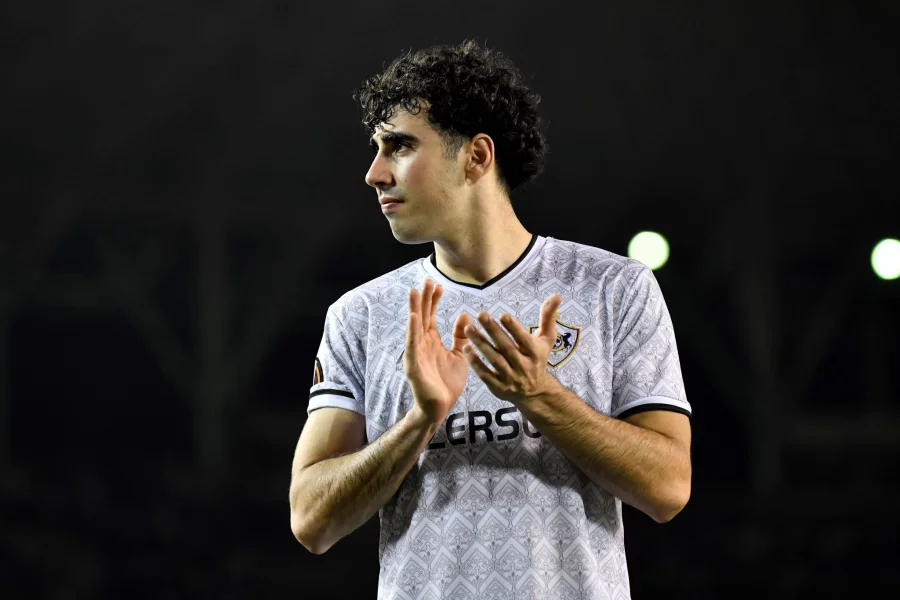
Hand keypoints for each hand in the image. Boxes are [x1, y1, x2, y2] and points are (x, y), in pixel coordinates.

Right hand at [403, 279, 472, 426]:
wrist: (440, 407)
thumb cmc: (448, 383)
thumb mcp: (459, 355)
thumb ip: (460, 336)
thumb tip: (464, 315)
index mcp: (432, 341)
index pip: (431, 316)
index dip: (433, 300)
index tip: (438, 285)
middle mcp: (422, 344)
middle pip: (421, 316)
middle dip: (423, 299)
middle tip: (426, 280)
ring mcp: (416, 354)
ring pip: (414, 327)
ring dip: (414, 309)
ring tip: (414, 292)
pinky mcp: (413, 365)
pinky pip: (412, 346)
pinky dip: (413, 332)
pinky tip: (413, 318)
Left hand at [462, 294, 563, 404]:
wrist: (535, 392)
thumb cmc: (538, 358)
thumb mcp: (546, 339)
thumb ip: (548, 317)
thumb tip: (557, 295)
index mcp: (534, 352)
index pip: (523, 339)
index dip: (514, 328)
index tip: (502, 315)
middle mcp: (523, 365)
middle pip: (506, 347)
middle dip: (493, 331)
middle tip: (481, 314)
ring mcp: (511, 378)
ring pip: (495, 360)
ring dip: (481, 344)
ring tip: (468, 329)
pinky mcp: (499, 388)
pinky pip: (486, 375)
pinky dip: (476, 363)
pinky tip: (466, 349)